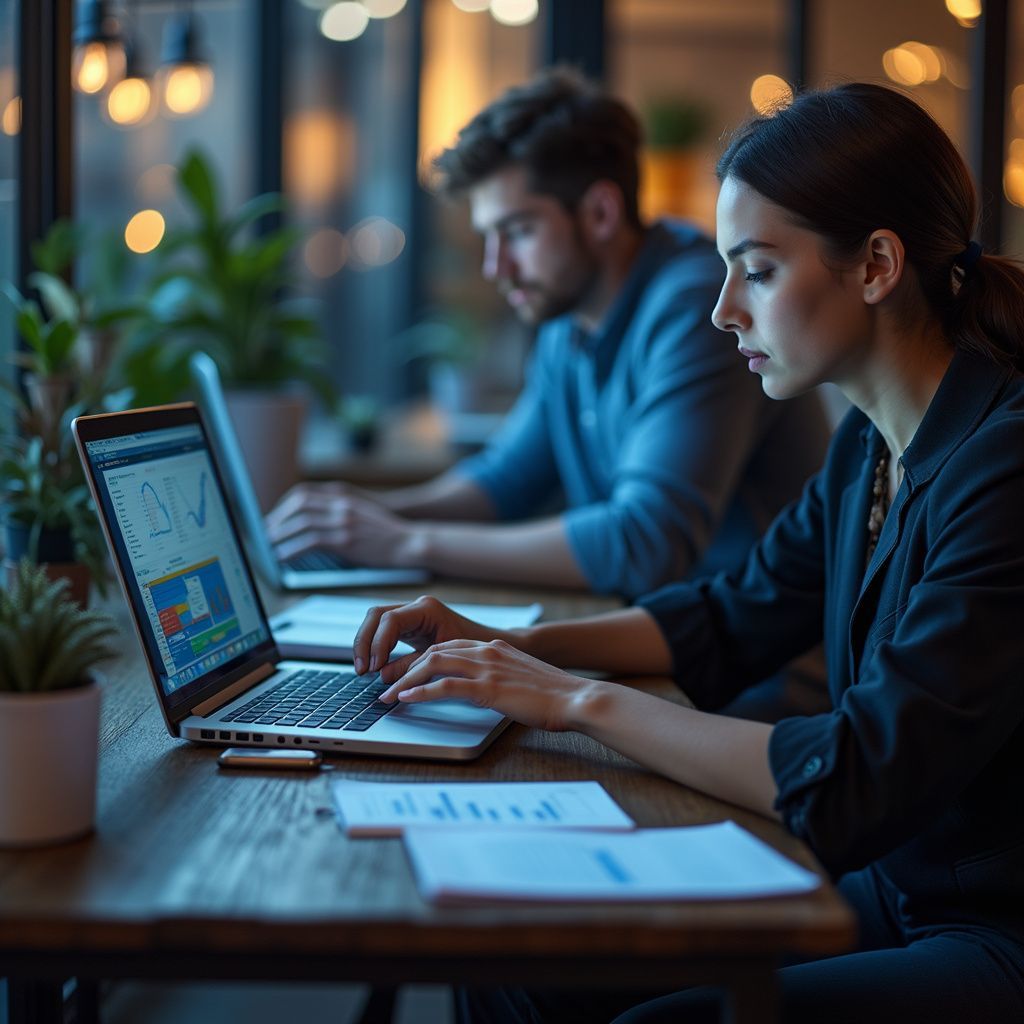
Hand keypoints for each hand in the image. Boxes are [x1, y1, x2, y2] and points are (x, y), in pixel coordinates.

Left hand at [265, 483, 415, 566]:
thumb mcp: (362, 513)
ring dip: (280, 536)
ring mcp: (343, 520)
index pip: (303, 494)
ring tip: (269, 548)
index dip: (284, 507)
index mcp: (343, 496)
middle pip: (298, 505)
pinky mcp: (346, 539)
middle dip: (277, 519)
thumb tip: (314, 526)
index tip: (274, 519)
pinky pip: (310, 542)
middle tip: (265, 534)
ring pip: (301, 523)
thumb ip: (340, 512)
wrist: (410, 542)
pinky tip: (283, 558)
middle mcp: (341, 504)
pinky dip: (292, 550)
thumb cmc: (388, 533)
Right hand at [353, 595, 498, 676]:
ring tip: (364, 669)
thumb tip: (383, 676)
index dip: (378, 643)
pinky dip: (374, 645)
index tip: (375, 667)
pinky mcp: (408, 624)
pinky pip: (382, 629)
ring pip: (375, 620)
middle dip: (365, 641)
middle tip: (362, 669)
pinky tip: (373, 665)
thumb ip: (411, 665)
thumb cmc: (471, 650)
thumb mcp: (441, 659)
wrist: (485, 643)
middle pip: (376, 615)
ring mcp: (411, 613)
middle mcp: (416, 606)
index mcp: (427, 609)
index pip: (391, 620)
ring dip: (366, 643)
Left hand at [379, 637, 598, 732]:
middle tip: (387, 685)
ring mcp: (487, 668)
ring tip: (388, 696)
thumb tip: (486, 692)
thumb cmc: (554, 695)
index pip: (448, 647)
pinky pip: (445, 686)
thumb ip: (500, 678)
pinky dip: (420, 692)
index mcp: (494, 648)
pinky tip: (406, 700)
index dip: (422, 660)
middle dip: (406, 668)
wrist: (576, 698)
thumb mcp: (521, 679)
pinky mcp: (488, 688)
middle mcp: (487, 652)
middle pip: (435, 653)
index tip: (405, 674)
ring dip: (405, 680)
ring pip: (433, 665)